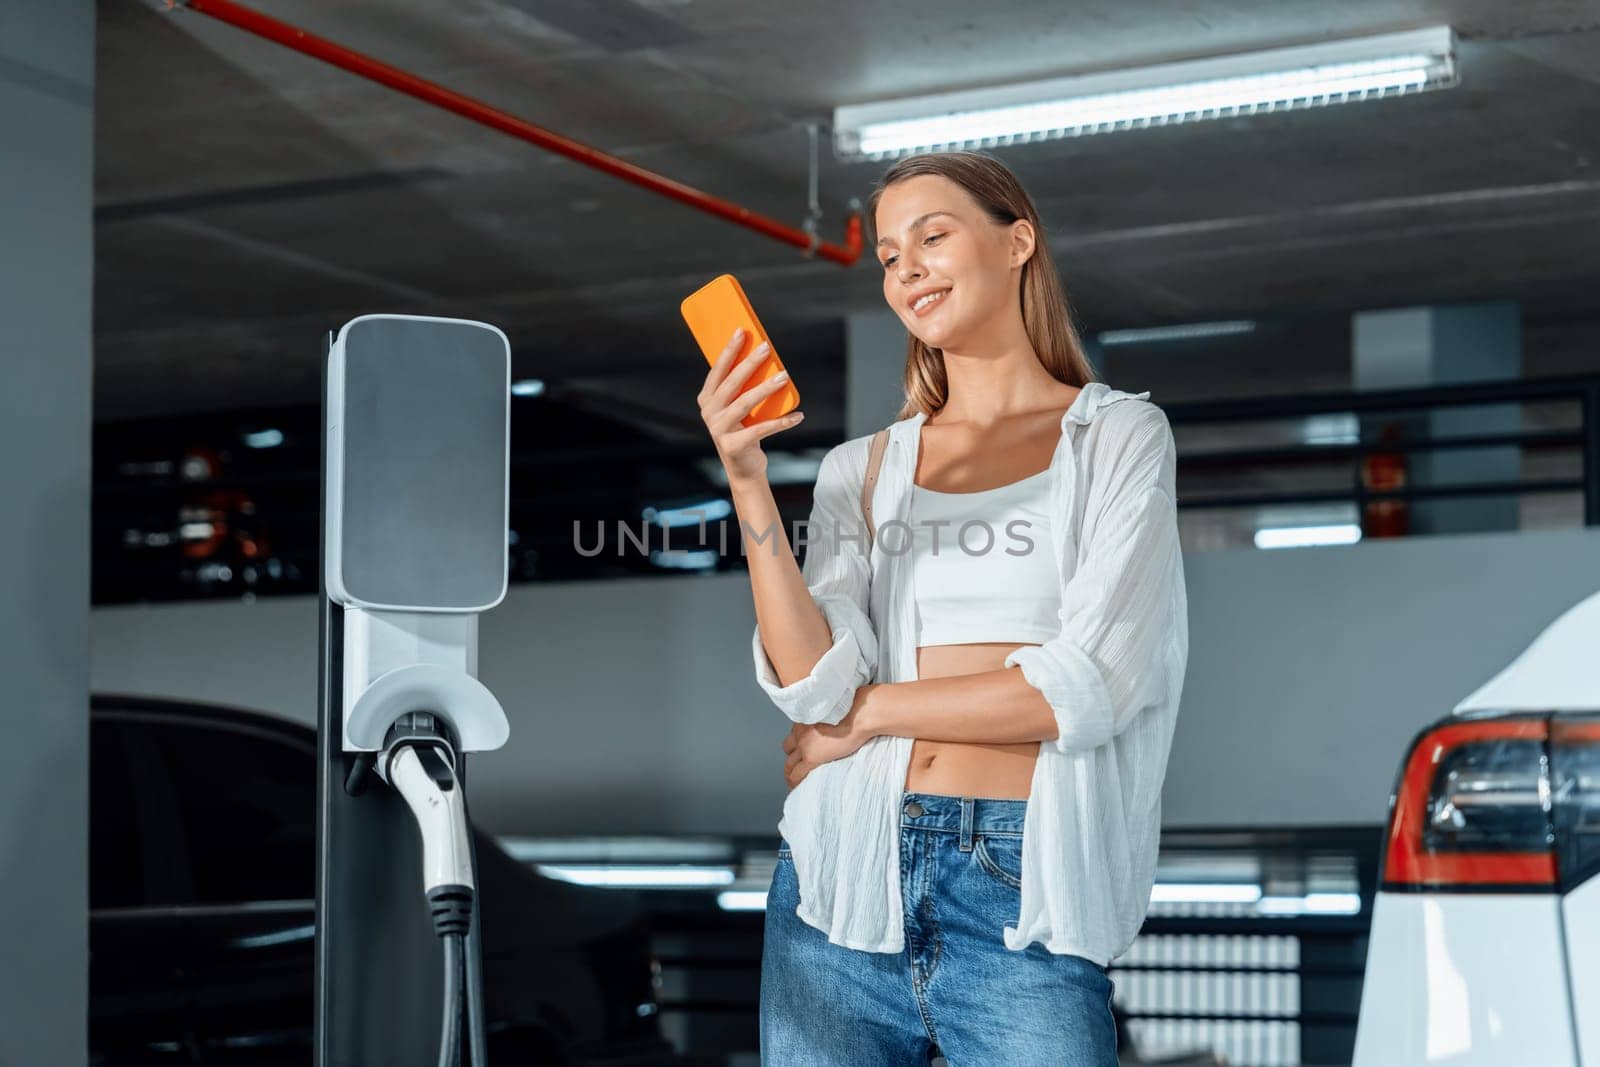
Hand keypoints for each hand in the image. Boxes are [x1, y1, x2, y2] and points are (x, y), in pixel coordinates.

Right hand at [697, 327, 804, 485]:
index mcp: (706, 399)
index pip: (718, 370)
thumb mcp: (740, 407)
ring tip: (784, 376)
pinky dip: (782, 422)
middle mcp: (709, 413)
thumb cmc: (744, 431)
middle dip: (749, 363)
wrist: (744, 469)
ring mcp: (718, 430)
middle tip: (766, 348)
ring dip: (766, 388)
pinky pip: (761, 429)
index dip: (729, 350)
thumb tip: (765, 358)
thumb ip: (744, 387)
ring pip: (745, 403)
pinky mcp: (733, 446)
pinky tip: (798, 416)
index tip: (742, 331)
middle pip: (732, 383)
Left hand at [782, 685, 879, 790]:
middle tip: (797, 766)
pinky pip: (796, 774)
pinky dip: (795, 782)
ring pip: (789, 763)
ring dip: (790, 772)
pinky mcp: (811, 757)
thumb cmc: (855, 709)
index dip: (797, 743)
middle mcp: (801, 731)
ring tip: (795, 780)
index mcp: (807, 717)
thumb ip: (829, 717)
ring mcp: (804, 744)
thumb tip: (837, 721)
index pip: (795, 733)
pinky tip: (797, 787)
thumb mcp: (835, 710)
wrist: (858, 715)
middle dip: (792, 757)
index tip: (801, 750)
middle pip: (787, 748)